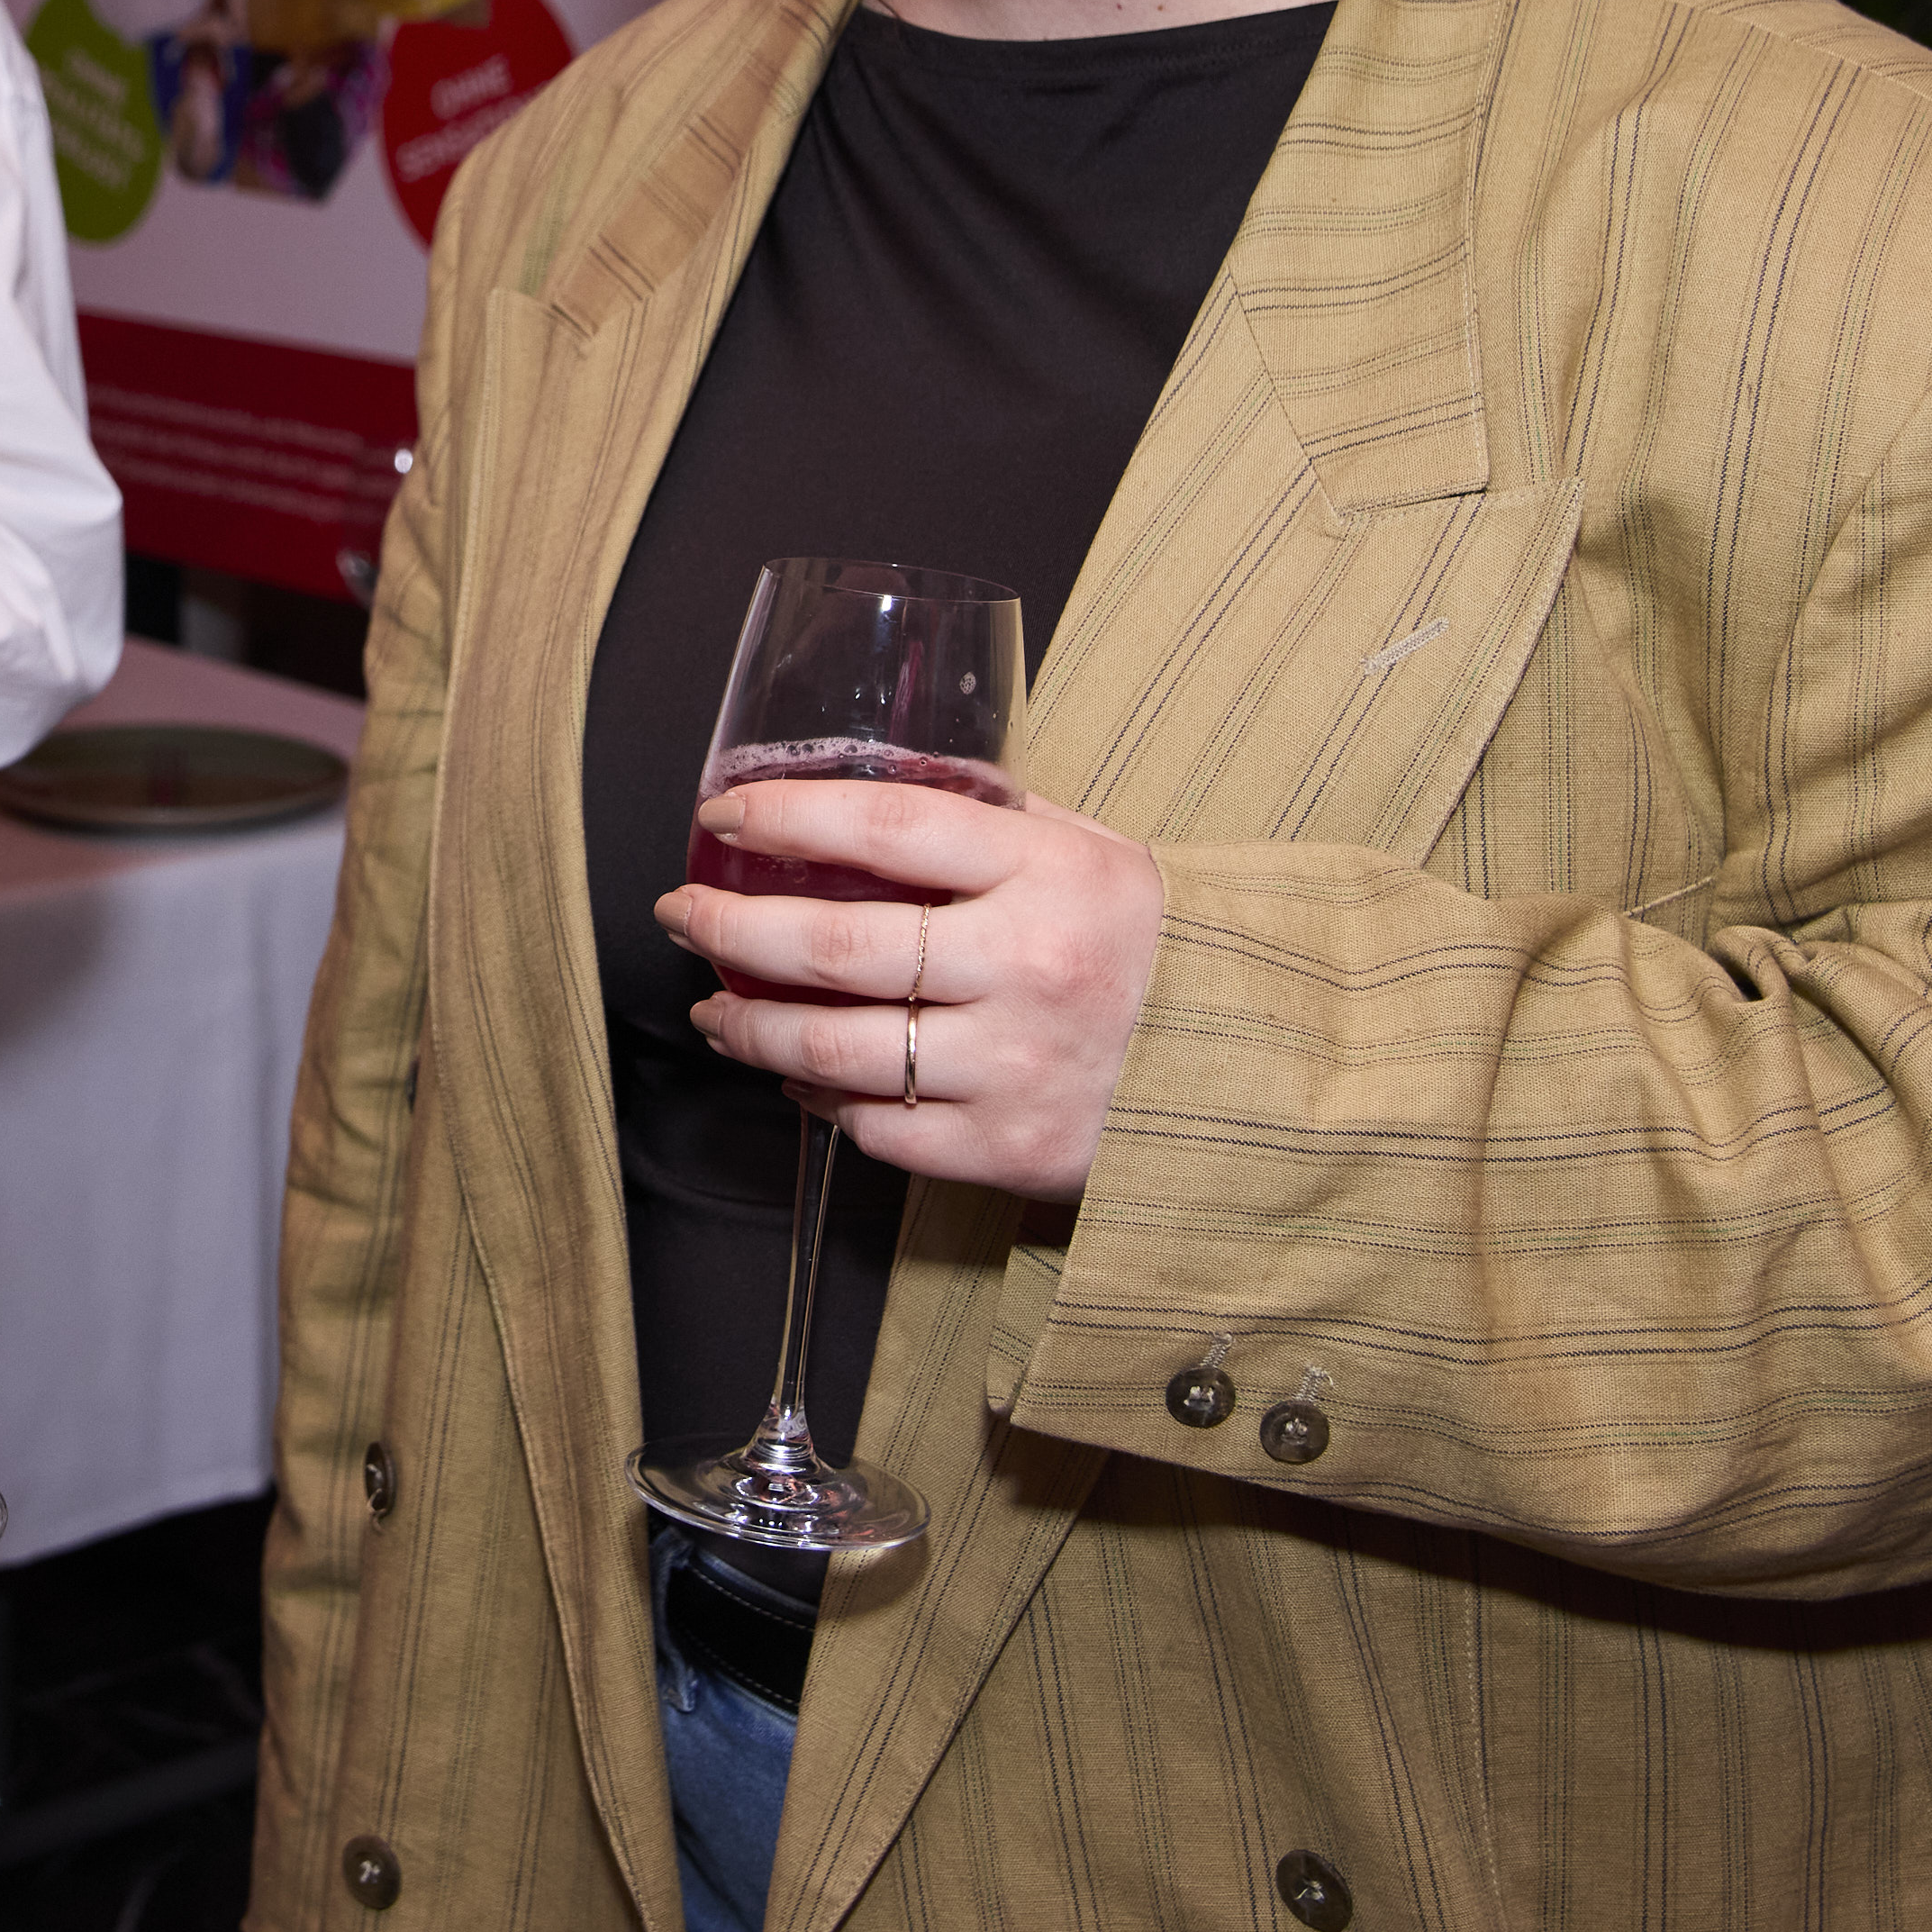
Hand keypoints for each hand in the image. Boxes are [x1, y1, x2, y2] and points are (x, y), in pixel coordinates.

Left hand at [664, 777, 1167, 1203]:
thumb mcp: (1090, 853)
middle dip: (731, 927)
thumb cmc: (1148, 946)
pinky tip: (797, 1076)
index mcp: (1047, 872)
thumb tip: (863, 783)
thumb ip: (990, 820)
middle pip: (833, 945)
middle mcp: (1026, 966)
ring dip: (751, 1026)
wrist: (1250, 1069)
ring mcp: (1017, 1064)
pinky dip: (820, 1099)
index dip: (787, 815)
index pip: (885, 826)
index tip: (721, 816)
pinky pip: (879, 1127)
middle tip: (681, 914)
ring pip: (835, 1048)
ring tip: (715, 1009)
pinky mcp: (1011, 1148)